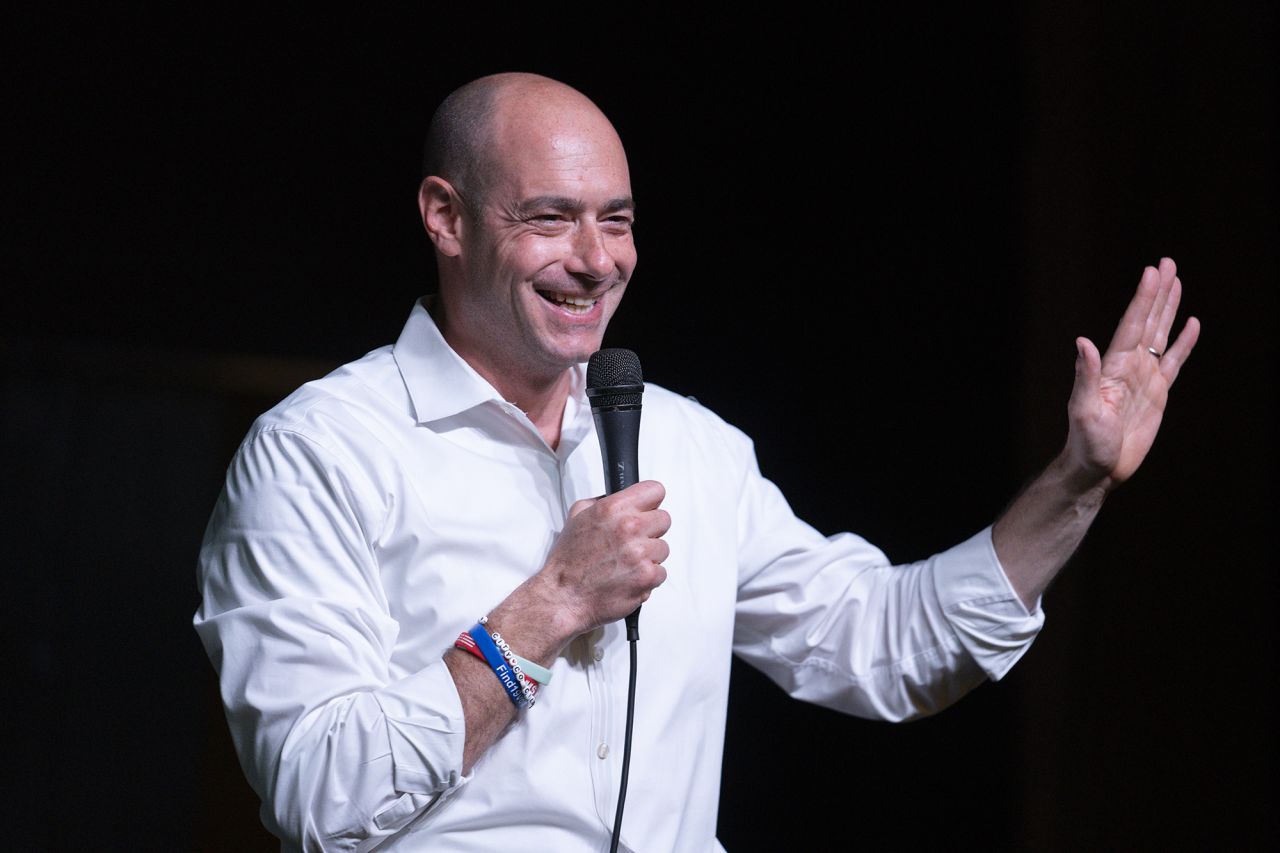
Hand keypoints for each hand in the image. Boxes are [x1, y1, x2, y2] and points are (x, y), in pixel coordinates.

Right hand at [539, 480, 670, 632]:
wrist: (564, 596)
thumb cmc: (569, 562)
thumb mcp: (577, 517)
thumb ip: (602, 502)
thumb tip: (621, 498)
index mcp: (612, 509)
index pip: (655, 490)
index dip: (650, 502)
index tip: (646, 510)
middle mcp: (629, 527)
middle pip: (664, 519)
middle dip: (651, 530)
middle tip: (634, 541)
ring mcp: (640, 553)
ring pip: (663, 548)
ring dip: (649, 556)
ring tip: (627, 563)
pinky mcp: (647, 576)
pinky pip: (662, 571)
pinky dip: (648, 577)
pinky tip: (629, 577)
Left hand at [1064, 257, 1200, 490]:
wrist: (1097, 469)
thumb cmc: (1086, 443)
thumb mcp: (1083, 410)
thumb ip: (1085, 375)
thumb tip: (1082, 341)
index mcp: (1112, 366)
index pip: (1131, 324)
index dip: (1143, 298)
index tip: (1152, 271)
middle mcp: (1128, 366)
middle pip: (1147, 321)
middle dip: (1157, 293)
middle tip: (1167, 262)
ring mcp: (1143, 377)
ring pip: (1160, 335)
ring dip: (1168, 308)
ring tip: (1176, 280)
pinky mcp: (1157, 393)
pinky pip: (1174, 361)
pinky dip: (1183, 343)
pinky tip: (1191, 324)